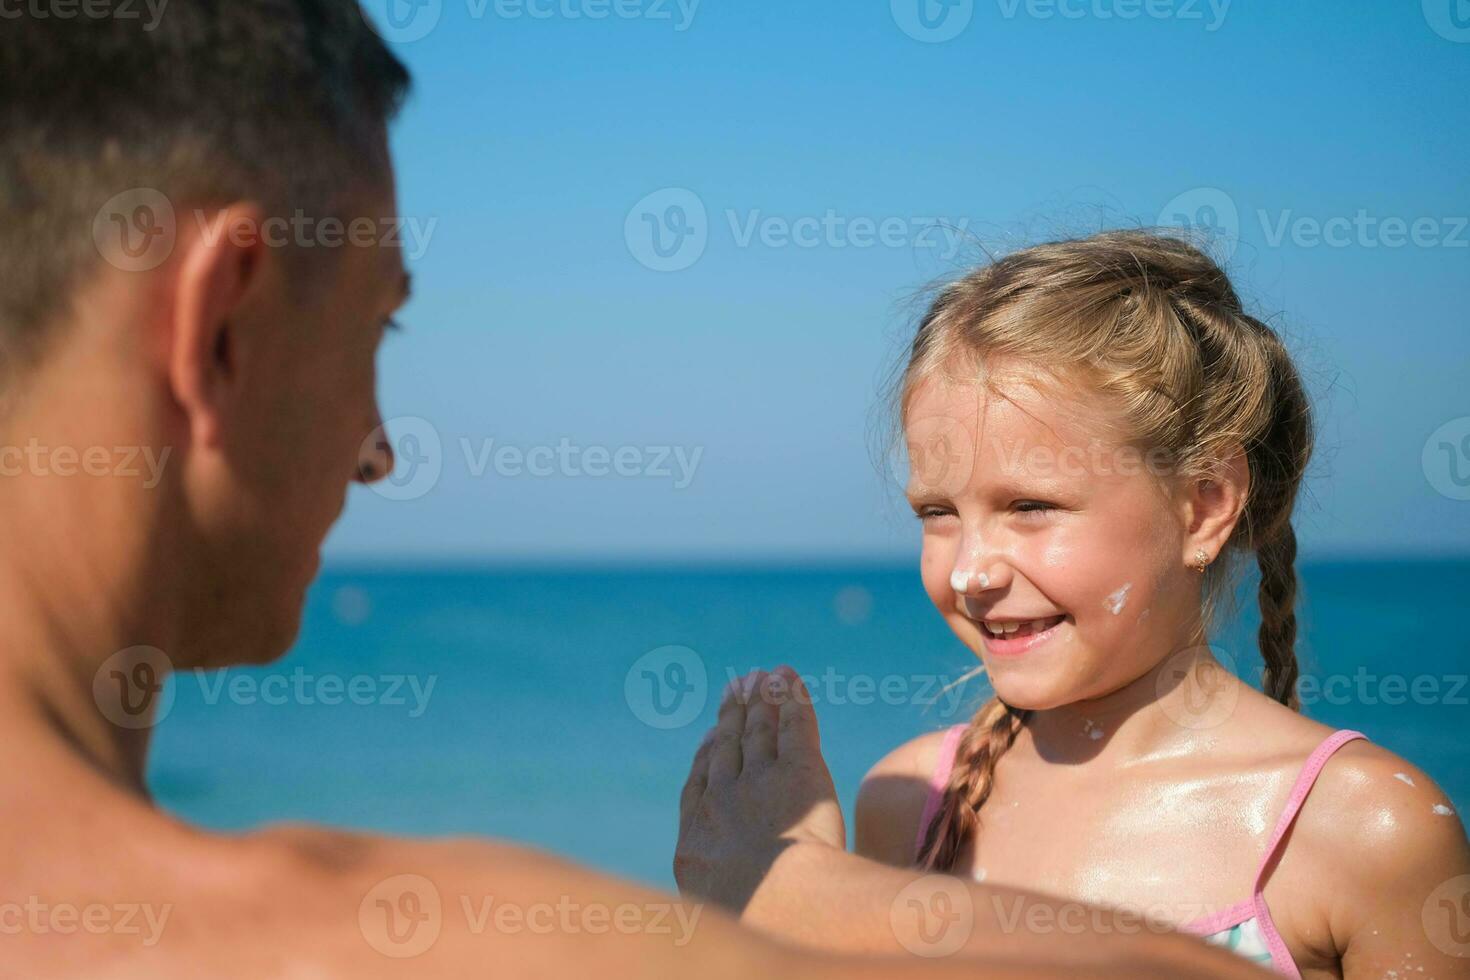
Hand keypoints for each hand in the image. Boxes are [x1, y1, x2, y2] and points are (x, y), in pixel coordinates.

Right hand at [674, 666, 846, 913]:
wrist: (782, 902)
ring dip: (761, 700)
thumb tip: (724, 904)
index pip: (701, 781)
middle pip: (729, 747)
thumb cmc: (755, 924)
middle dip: (734, 715)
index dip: (709, 752)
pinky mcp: (800, 769)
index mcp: (696, 836)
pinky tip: (788, 678)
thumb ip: (722, 895)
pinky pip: (794, 725)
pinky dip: (791, 698)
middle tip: (736, 688)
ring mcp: (759, 781)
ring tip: (762, 677)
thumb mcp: (722, 916)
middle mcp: (723, 800)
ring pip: (759, 730)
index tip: (714, 734)